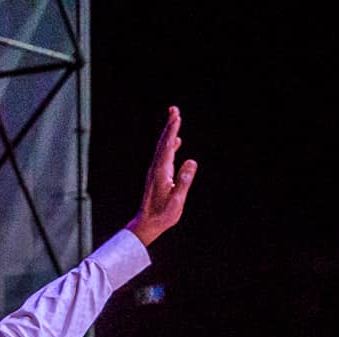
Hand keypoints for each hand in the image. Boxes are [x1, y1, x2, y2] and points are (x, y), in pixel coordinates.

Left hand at [126, 106, 195, 245]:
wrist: (147, 225)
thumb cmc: (162, 216)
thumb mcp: (176, 201)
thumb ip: (184, 182)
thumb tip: (191, 161)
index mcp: (160, 173)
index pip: (167, 147)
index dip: (172, 131)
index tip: (176, 117)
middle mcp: (156, 169)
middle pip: (163, 143)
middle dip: (169, 126)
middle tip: (174, 109)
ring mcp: (155, 172)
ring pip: (162, 148)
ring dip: (169, 133)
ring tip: (175, 118)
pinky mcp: (157, 176)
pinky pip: (164, 156)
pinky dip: (169, 145)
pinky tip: (176, 141)